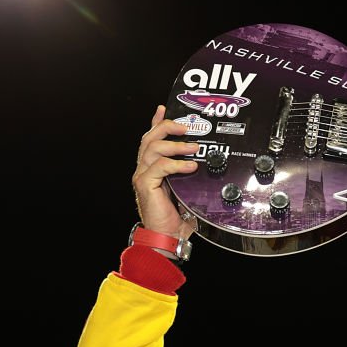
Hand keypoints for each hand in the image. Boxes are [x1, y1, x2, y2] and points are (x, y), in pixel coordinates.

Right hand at [131, 105, 199, 237]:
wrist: (167, 237)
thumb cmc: (177, 216)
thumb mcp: (187, 189)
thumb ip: (189, 174)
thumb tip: (204, 162)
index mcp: (152, 167)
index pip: (151, 138)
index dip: (156, 121)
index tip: (165, 108)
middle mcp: (144, 168)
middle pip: (150, 137)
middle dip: (168, 127)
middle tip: (186, 127)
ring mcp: (143, 176)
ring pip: (153, 148)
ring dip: (176, 145)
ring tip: (194, 148)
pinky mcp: (145, 185)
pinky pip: (160, 167)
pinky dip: (177, 164)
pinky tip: (190, 166)